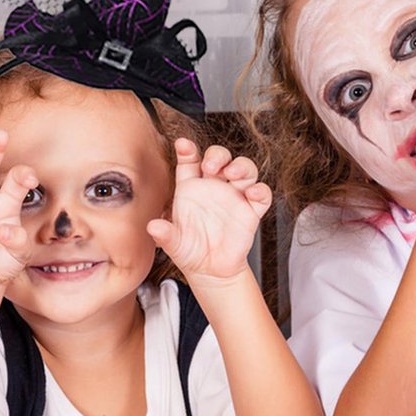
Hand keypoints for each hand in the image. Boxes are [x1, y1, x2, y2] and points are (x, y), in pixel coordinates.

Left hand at [146, 139, 271, 281]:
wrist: (211, 270)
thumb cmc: (190, 251)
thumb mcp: (174, 243)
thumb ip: (165, 234)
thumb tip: (153, 227)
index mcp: (191, 188)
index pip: (190, 161)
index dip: (187, 150)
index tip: (183, 145)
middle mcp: (214, 187)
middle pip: (219, 158)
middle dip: (217, 155)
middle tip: (210, 166)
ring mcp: (234, 196)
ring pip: (244, 169)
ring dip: (240, 166)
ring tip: (233, 173)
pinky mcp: (251, 210)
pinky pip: (261, 194)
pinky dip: (260, 190)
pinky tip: (253, 193)